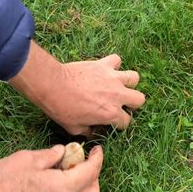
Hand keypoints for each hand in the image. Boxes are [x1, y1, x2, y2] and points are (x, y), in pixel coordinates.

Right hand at [0, 145, 103, 191]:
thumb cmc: (0, 184)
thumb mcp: (26, 159)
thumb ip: (49, 155)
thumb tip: (61, 152)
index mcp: (64, 188)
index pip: (91, 172)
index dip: (97, 158)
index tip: (96, 148)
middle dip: (94, 175)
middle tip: (82, 159)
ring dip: (82, 184)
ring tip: (66, 167)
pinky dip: (70, 191)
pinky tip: (54, 178)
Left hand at [9, 41, 145, 135]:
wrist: (53, 85)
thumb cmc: (61, 109)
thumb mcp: (74, 128)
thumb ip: (88, 131)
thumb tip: (92, 132)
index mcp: (110, 114)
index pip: (126, 122)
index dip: (119, 124)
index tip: (112, 122)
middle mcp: (117, 96)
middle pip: (139, 99)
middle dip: (132, 103)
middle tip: (120, 103)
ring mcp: (112, 78)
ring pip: (134, 77)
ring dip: (128, 82)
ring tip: (118, 85)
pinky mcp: (104, 65)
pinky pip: (116, 60)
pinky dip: (113, 64)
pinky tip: (105, 69)